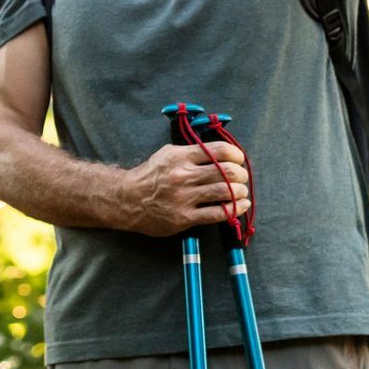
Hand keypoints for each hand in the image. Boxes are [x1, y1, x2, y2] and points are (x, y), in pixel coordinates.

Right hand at [123, 141, 251, 236]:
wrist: (127, 199)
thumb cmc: (150, 175)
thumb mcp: (167, 154)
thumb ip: (192, 152)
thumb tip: (219, 153)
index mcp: (181, 156)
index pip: (219, 150)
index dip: (236, 154)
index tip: (238, 159)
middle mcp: (183, 175)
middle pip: (227, 172)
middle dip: (241, 174)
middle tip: (241, 177)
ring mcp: (184, 198)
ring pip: (225, 192)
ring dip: (240, 192)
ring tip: (241, 192)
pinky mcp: (185, 218)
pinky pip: (217, 213)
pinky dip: (235, 209)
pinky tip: (240, 205)